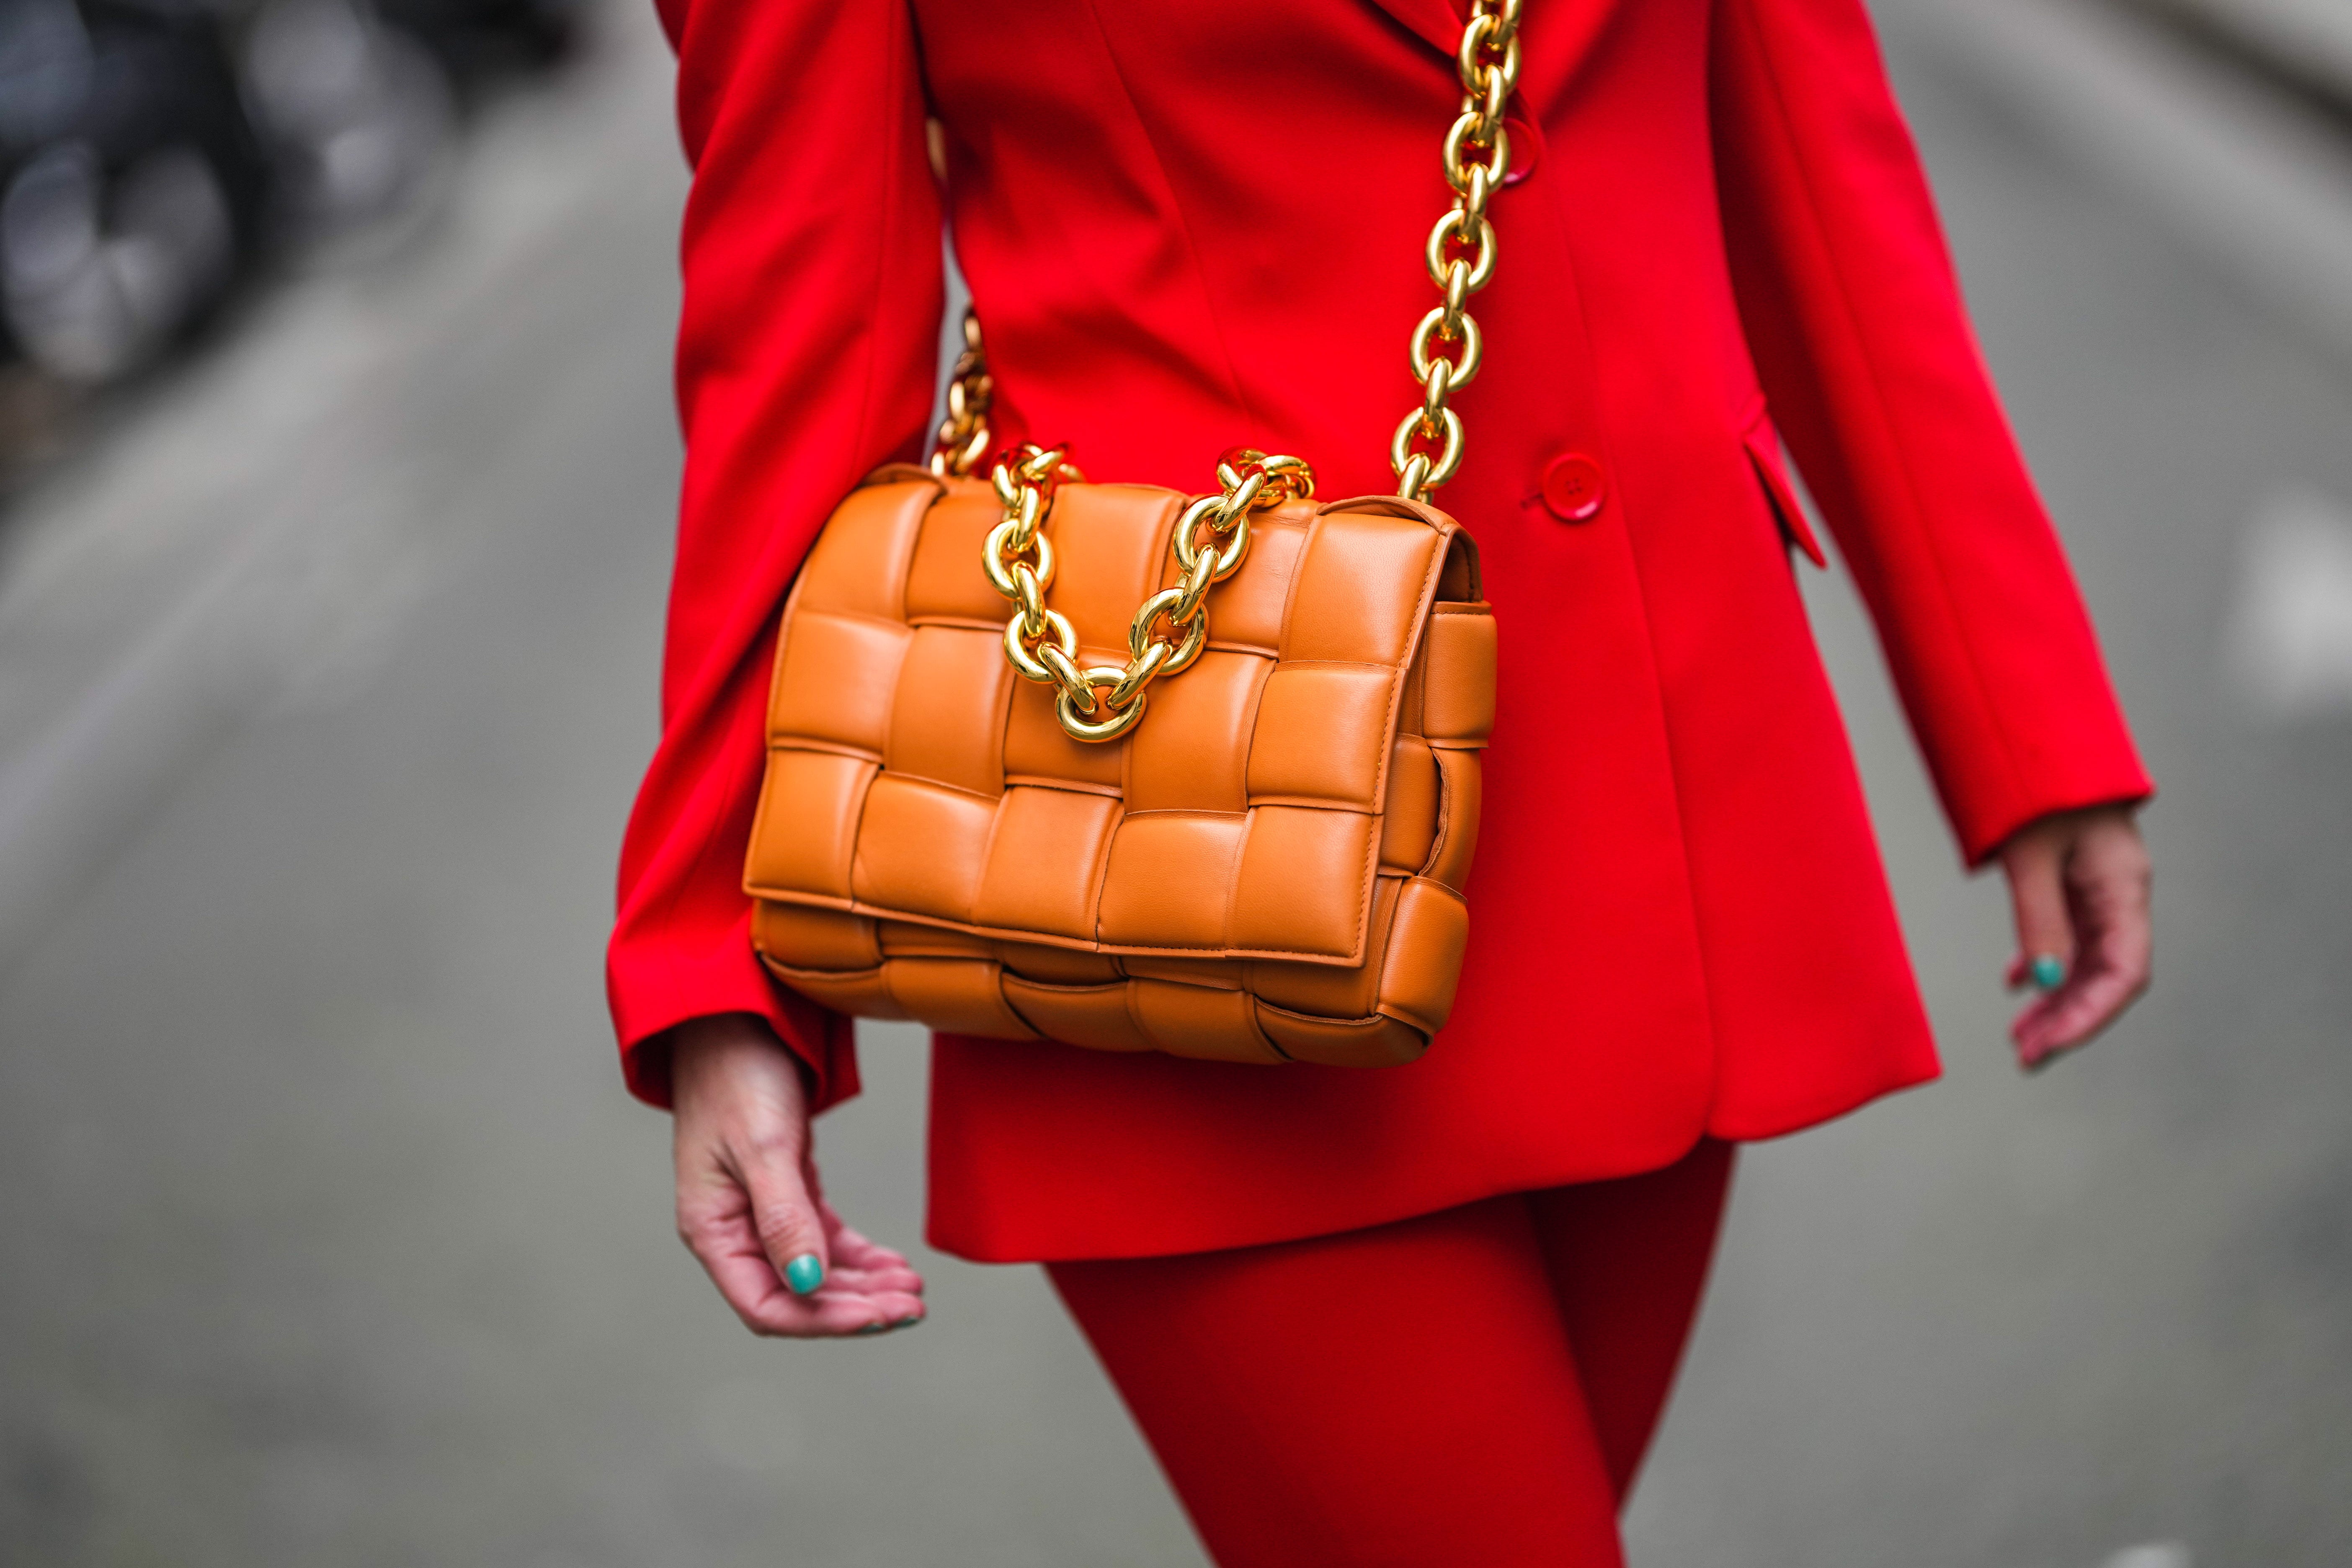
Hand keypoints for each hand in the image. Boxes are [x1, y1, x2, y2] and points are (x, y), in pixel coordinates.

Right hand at [670, 1013, 924, 1336]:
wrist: (737, 1020)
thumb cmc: (736, 1074)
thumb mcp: (762, 1145)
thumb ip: (783, 1217)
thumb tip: (808, 1282)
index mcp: (713, 1231)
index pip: (767, 1306)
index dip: (823, 1320)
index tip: (877, 1316)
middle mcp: (734, 1231)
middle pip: (799, 1296)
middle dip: (856, 1306)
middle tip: (912, 1306)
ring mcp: (760, 1212)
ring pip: (818, 1272)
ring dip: (864, 1286)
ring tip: (913, 1289)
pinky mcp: (787, 1190)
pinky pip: (825, 1240)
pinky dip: (859, 1257)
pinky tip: (893, 1264)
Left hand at [1996, 804, 2151, 1071]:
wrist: (2038, 737)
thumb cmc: (2038, 787)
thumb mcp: (2031, 855)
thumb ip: (2039, 917)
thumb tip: (2045, 982)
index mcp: (2123, 887)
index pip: (2123, 972)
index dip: (2089, 1016)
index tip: (2048, 1046)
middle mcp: (2120, 893)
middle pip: (2106, 974)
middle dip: (2068, 1019)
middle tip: (2025, 1054)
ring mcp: (2101, 889)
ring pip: (2087, 960)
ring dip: (2055, 1000)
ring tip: (2019, 1036)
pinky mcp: (2078, 881)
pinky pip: (2070, 935)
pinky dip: (2045, 962)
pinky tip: (2018, 984)